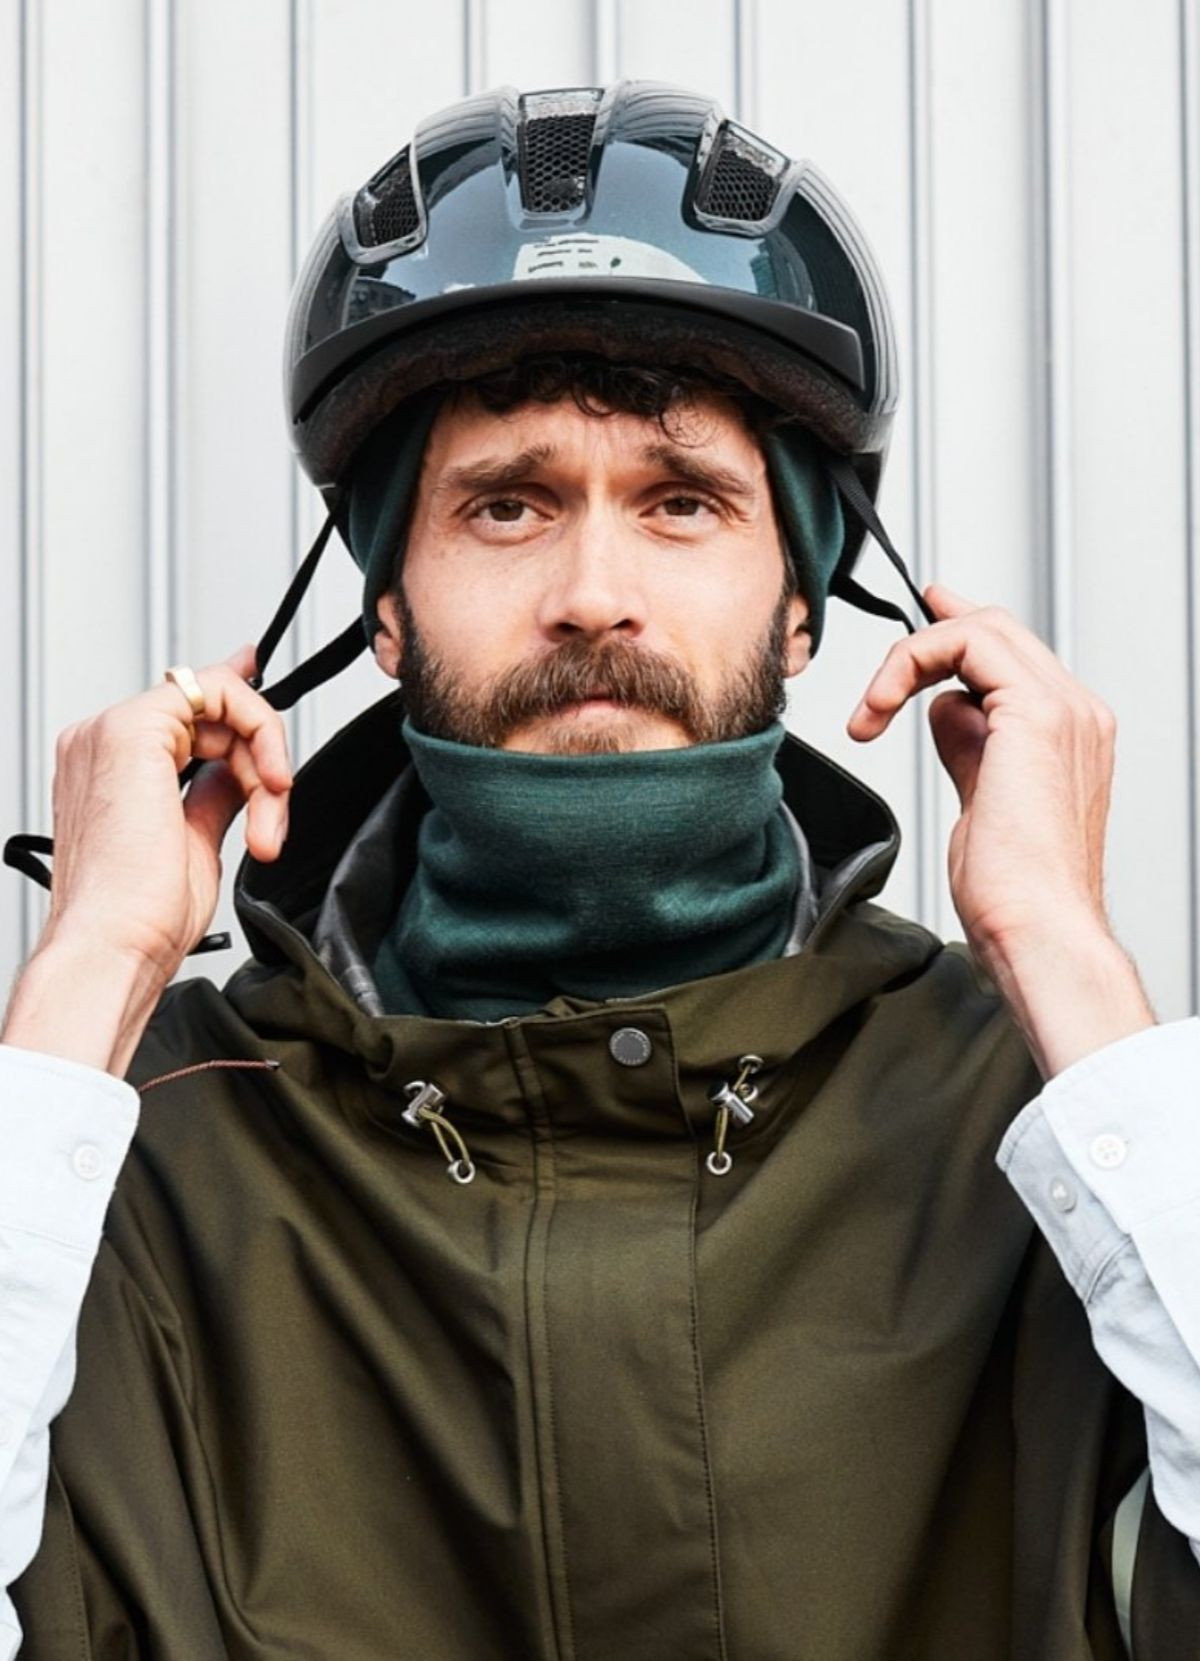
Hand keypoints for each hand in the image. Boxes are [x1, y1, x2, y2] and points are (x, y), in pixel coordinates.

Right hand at [40, 642, 291, 983]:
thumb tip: (240, 776)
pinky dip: (260, 733)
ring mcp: (112, 731)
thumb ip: (214, 795)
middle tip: (271, 824)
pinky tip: (269, 785)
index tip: (267, 698)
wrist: (117, 947)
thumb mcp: (194, 842)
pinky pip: (219, 692)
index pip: (182, 713)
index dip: (236, 707)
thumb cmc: (141, 918)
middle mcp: (103, 743)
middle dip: (260, 765)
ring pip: (220, 700)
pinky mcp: (133, 729)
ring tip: (265, 828)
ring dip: (262, 764)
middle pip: (210, 713)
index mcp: (109, 768)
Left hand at [846, 583, 1116, 961]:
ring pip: (982, 627)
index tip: (913, 636)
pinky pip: (967, 642)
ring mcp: (1063, 709)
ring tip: (873, 710)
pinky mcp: (1036, 714)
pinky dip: (912, 663)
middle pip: (998, 630)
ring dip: (911, 659)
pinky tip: (882, 707)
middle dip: (927, 639)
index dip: (956, 633)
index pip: (1011, 655)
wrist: (1035, 926)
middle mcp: (1076, 713)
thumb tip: (945, 711)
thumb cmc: (1013, 891)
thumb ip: (969, 748)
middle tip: (877, 683)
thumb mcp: (979, 801)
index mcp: (1069, 733)